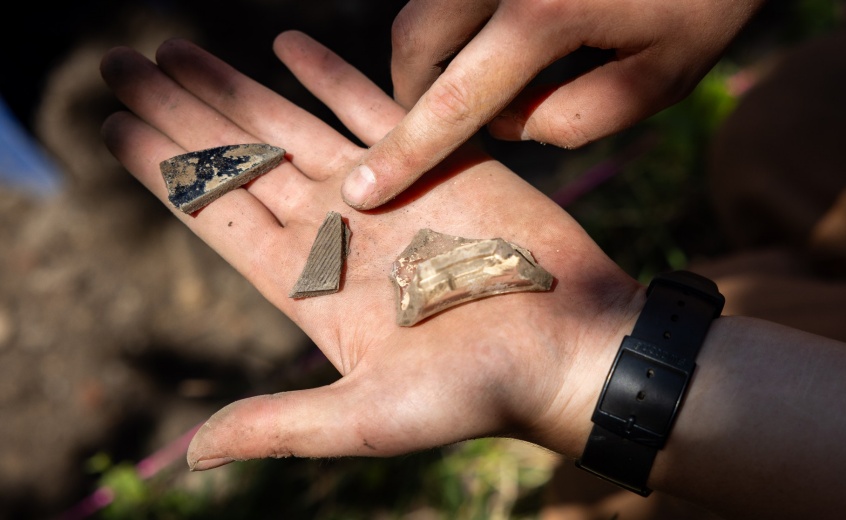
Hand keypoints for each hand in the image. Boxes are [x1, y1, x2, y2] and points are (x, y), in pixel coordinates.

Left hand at [99, 32, 642, 469]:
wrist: (572, 348)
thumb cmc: (481, 392)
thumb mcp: (372, 419)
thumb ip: (283, 424)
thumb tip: (193, 454)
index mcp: (310, 286)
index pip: (216, 216)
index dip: (160, 171)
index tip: (109, 127)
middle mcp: (335, 233)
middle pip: (237, 159)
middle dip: (177, 112)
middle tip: (119, 63)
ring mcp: (383, 190)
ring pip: (290, 123)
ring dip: (232, 85)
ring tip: (174, 48)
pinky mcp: (434, 160)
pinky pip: (371, 105)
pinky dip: (328, 74)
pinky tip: (287, 44)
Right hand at [341, 0, 764, 208]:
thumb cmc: (707, 0)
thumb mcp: (660, 79)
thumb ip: (572, 118)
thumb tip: (507, 121)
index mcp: (543, 15)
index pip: (452, 100)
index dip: (404, 152)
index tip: (361, 191)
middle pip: (414, 38)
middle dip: (413, 92)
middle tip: (443, 128)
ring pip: (426, 8)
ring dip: (433, 57)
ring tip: (479, 90)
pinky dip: (457, 26)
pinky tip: (500, 44)